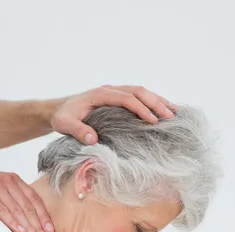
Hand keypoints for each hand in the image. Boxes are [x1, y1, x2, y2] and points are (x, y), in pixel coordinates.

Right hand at [0, 169, 53, 231]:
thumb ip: (13, 199)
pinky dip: (12, 223)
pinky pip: (2, 210)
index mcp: (15, 179)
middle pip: (28, 206)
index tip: (51, 231)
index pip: (34, 199)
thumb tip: (29, 219)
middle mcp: (8, 180)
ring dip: (29, 227)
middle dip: (39, 226)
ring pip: (17, 210)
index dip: (44, 216)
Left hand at [49, 85, 177, 143]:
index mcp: (99, 94)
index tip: (153, 121)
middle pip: (138, 91)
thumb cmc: (63, 117)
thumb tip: (93, 139)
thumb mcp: (65, 124)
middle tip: (170, 116)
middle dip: (155, 103)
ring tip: (175, 112)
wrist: (59, 109)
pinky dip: (153, 102)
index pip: (125, 98)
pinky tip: (165, 110)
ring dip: (158, 101)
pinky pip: (139, 97)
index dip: (140, 108)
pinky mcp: (118, 97)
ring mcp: (115, 92)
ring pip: (141, 92)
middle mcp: (110, 89)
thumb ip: (77, 130)